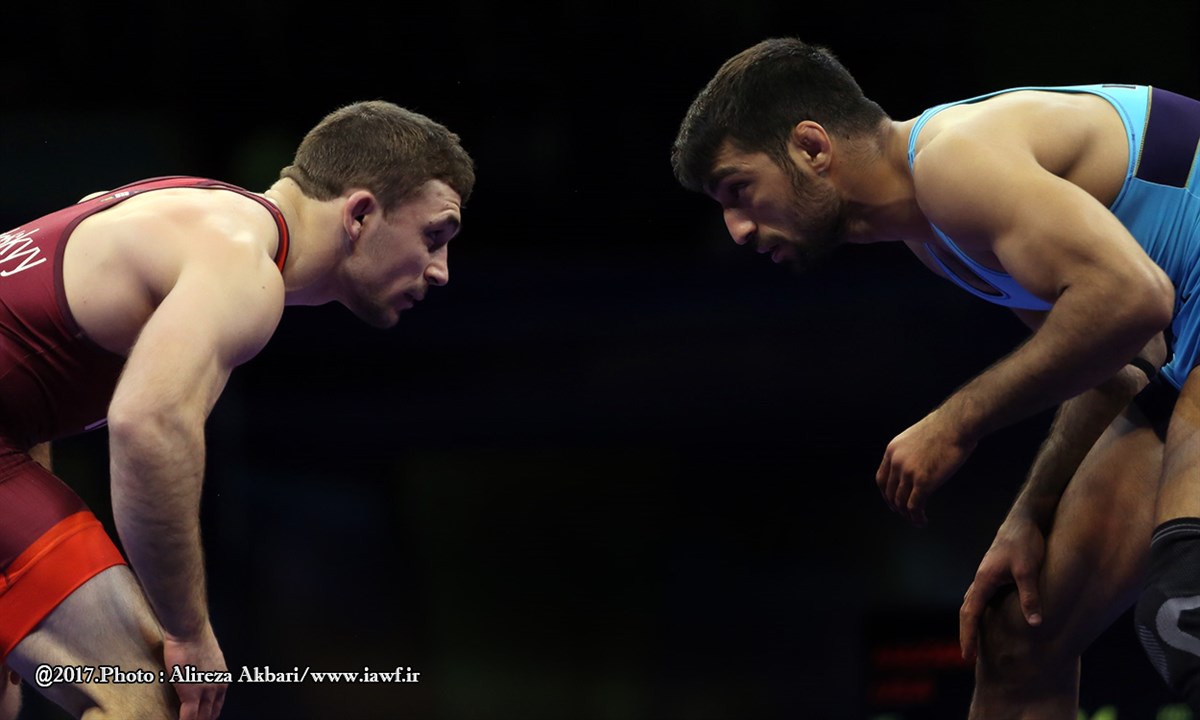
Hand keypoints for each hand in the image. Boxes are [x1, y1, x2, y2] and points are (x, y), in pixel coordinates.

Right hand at [163, 624, 227, 719]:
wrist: (190, 631)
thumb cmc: (195, 638)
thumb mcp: (208, 656)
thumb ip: (206, 669)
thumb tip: (198, 673)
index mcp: (222, 677)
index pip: (217, 704)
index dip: (211, 714)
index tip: (205, 719)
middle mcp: (218, 686)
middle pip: (211, 713)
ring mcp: (206, 691)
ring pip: (202, 717)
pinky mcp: (191, 692)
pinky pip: (189, 716)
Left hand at [876, 409, 976, 525]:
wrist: (955, 425)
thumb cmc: (943, 428)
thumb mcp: (914, 437)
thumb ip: (909, 452)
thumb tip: (914, 464)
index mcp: (892, 451)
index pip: (882, 479)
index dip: (886, 493)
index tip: (892, 501)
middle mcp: (896, 463)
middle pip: (890, 493)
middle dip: (896, 506)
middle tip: (905, 514)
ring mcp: (908, 473)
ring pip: (901, 502)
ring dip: (908, 515)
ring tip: (916, 520)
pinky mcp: (923, 482)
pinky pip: (914, 506)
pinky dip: (916, 517)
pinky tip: (922, 520)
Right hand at [959, 514, 1045, 660]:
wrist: (1025, 518)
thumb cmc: (1025, 541)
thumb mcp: (1029, 570)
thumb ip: (1030, 596)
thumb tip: (1035, 624)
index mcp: (984, 580)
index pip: (970, 614)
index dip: (967, 636)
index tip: (967, 656)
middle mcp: (981, 579)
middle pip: (967, 610)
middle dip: (966, 633)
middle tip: (968, 656)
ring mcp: (987, 575)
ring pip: (973, 602)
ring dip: (972, 622)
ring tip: (976, 640)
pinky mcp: (996, 572)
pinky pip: (983, 597)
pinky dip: (981, 611)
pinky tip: (990, 617)